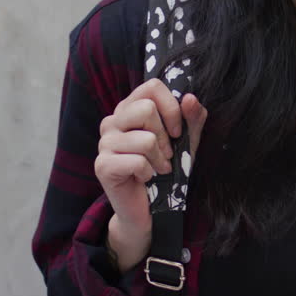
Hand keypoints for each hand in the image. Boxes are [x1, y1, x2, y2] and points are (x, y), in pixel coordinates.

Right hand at [93, 79, 207, 270]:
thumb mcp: (187, 142)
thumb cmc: (167, 170)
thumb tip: (190, 98)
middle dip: (166, 137)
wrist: (151, 210)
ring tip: (158, 169)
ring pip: (145, 138)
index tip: (178, 131)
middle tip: (167, 155)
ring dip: (160, 159)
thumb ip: (192, 119)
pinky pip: (137, 161)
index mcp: (130, 108)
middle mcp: (113, 121)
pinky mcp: (103, 165)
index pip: (151, 86)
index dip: (171, 107)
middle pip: (146, 109)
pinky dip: (149, 173)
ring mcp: (104, 143)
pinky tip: (145, 178)